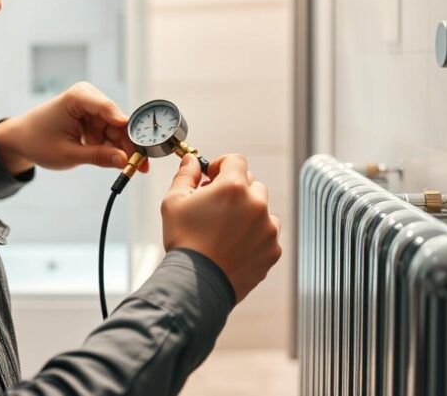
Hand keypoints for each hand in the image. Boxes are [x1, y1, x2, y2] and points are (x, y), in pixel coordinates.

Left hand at [0, 82, 147, 173]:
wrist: (22, 139)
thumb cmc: (38, 142)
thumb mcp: (68, 154)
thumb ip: (98, 156)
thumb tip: (124, 160)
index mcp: (78, 97)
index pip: (108, 109)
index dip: (126, 127)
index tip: (139, 144)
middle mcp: (88, 97)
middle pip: (117, 121)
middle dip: (129, 144)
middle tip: (141, 166)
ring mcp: (92, 108)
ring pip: (117, 129)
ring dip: (123, 148)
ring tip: (134, 169)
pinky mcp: (93, 118)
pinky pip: (110, 133)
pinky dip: (113, 147)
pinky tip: (120, 162)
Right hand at [160, 154, 281, 302]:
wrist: (197, 285)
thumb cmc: (183, 242)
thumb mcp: (174, 202)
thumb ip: (185, 175)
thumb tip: (192, 160)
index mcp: (234, 187)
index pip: (236, 160)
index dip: (222, 165)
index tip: (212, 177)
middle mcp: (256, 204)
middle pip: (251, 184)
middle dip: (235, 191)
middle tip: (216, 206)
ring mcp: (268, 228)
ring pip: (263, 210)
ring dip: (248, 213)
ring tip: (227, 229)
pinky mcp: (272, 250)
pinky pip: (268, 235)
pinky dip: (255, 236)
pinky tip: (235, 246)